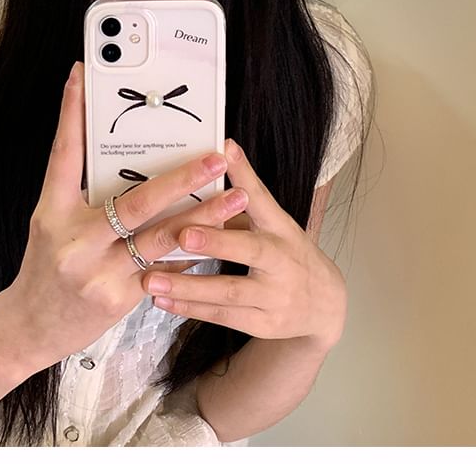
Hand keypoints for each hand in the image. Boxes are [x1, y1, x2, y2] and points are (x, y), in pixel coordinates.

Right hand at [9, 62, 247, 363]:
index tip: (83, 75)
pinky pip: (163, 268)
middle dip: (181, 177)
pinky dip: (190, 251)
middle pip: (134, 200)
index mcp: (51, 211)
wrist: (29, 327)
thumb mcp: (51, 225)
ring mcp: (97, 270)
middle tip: (216, 155)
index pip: (63, 154)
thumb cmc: (44, 269)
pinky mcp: (117, 297)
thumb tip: (124, 162)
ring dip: (204, 215)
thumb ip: (83, 197)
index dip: (72, 113)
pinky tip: (218, 237)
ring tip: (237, 198)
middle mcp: (74, 238)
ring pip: (160, 237)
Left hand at [140, 138, 347, 351]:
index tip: (224, 152)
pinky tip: (163, 302)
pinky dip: (191, 308)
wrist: (324, 306)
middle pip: (249, 251)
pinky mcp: (264, 323)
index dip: (244, 175)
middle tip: (182, 235)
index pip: (263, 198)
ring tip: (151, 281)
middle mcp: (281, 260)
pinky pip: (223, 316)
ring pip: (228, 291)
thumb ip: (244, 197)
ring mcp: (274, 295)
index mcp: (282, 228)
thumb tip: (217, 153)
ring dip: (188, 286)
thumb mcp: (273, 223)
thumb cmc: (287, 253)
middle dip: (216, 243)